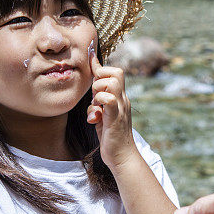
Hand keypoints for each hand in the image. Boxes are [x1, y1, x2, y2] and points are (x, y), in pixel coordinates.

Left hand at [87, 44, 135, 168]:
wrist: (122, 157)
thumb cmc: (111, 137)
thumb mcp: (103, 115)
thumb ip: (100, 102)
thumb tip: (93, 93)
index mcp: (120, 98)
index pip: (115, 73)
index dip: (100, 65)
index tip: (90, 56)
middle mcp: (123, 100)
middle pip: (116, 72)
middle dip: (100, 78)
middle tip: (94, 96)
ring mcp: (121, 108)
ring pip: (112, 82)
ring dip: (98, 90)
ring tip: (95, 106)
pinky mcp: (116, 118)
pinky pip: (109, 100)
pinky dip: (99, 102)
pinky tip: (95, 116)